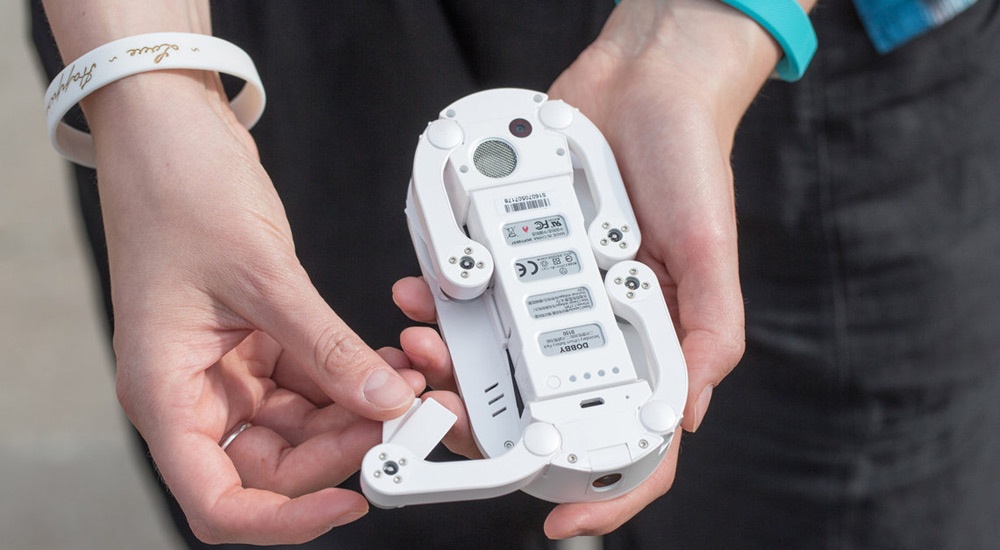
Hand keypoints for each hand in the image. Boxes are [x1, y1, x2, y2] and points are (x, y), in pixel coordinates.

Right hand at [84, 70, 419, 543]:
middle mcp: (192, 391)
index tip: (350, 502)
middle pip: (274, 466)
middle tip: (403, 418)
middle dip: (343, 447)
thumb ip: (325, 346)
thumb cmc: (176, 190)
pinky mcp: (256, 343)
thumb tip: (380, 399)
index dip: (286, 520)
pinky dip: (349, 378)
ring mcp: (226, 370)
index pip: (219, 500)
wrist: (171, 132)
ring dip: (356, 410)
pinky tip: (385, 361)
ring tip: (406, 380)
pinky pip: (311, 383)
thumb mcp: (262, 275)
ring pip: (301, 426)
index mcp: (164, 391)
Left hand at [397, 0, 787, 537]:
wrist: (641, 82)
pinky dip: (441, 302)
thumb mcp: (711, 251)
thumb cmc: (689, 163)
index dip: (601, 490)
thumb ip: (708, 334)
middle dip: (487, 418)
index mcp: (653, 339)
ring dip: (449, 362)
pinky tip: (422, 292)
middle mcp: (599, 326)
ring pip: (493, 355)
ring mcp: (553, 292)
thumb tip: (685, 415)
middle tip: (449, 407)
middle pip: (540, 405)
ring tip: (423, 342)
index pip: (630, 437)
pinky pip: (472, 292)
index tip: (556, 518)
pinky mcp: (518, 253)